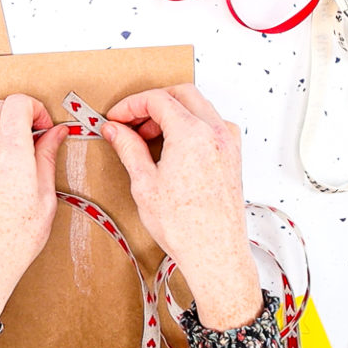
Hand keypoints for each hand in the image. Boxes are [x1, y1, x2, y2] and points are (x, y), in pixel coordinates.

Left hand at [0, 94, 68, 331]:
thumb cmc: (14, 242)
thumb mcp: (44, 200)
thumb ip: (47, 158)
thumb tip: (56, 134)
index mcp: (11, 154)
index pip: (17, 103)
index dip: (35, 107)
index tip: (43, 124)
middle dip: (19, 116)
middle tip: (33, 138)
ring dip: (2, 142)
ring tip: (14, 175)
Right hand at [100, 84, 261, 330]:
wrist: (215, 253)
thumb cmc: (184, 226)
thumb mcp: (144, 183)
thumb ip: (128, 148)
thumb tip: (115, 130)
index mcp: (192, 133)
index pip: (157, 99)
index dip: (130, 105)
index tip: (115, 118)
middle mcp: (215, 132)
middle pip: (181, 94)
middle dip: (152, 102)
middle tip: (130, 123)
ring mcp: (227, 143)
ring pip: (198, 107)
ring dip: (172, 112)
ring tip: (148, 137)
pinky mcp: (232, 156)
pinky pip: (211, 125)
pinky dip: (190, 125)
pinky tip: (172, 147)